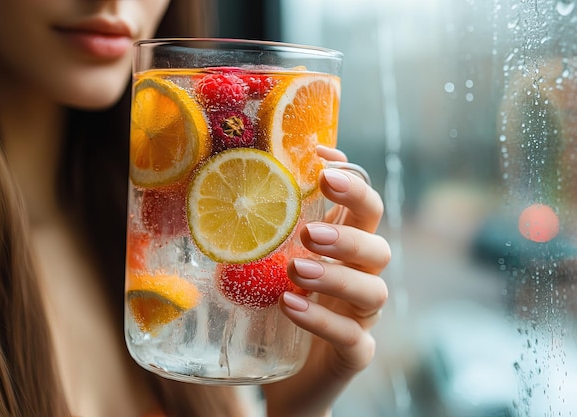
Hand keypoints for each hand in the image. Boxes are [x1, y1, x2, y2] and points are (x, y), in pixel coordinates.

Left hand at [262, 146, 389, 416]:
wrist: (285, 378)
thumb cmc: (275, 310)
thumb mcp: (267, 266)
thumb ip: (263, 234)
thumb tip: (221, 186)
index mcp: (345, 250)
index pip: (365, 207)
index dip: (353, 182)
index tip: (322, 163)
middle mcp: (361, 279)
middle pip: (378, 246)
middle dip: (348, 234)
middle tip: (310, 232)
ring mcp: (362, 318)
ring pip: (372, 290)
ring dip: (336, 276)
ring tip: (297, 269)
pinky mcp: (355, 353)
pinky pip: (352, 337)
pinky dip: (322, 320)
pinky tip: (291, 306)